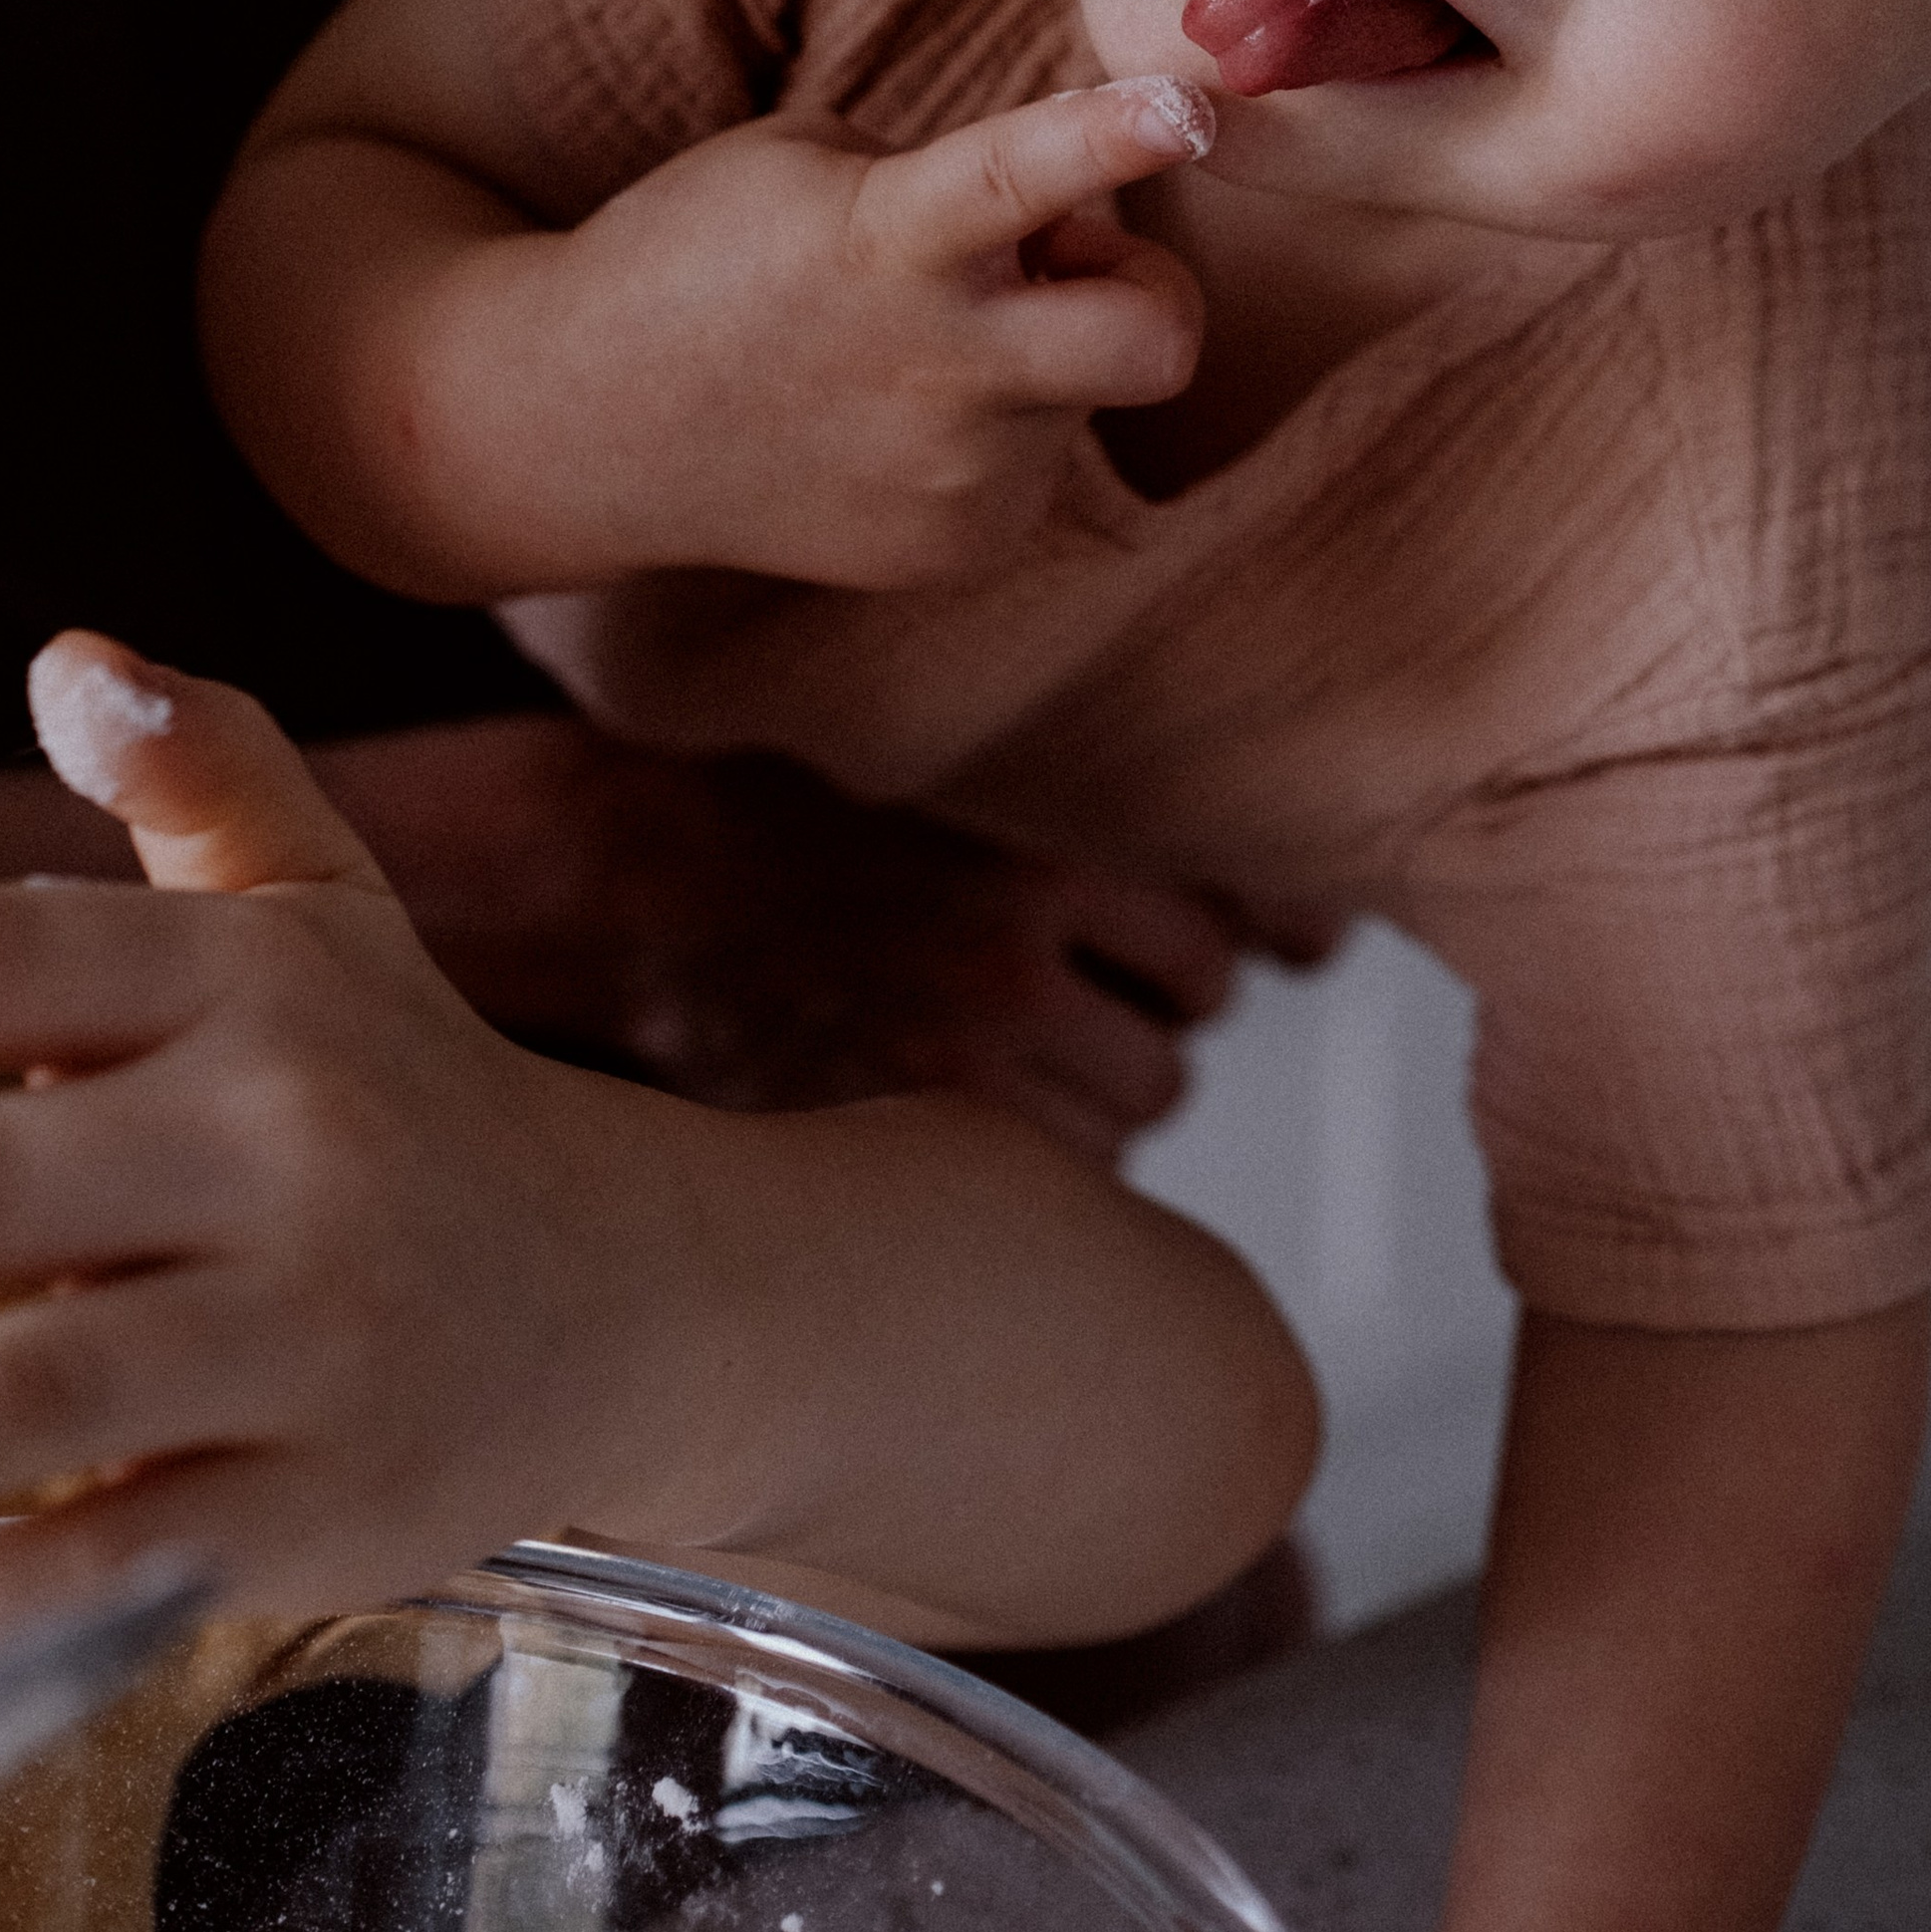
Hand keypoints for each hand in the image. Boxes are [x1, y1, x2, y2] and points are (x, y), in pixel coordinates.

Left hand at [0, 633, 1320, 1658]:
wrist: (636, 1293)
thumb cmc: (405, 1092)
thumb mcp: (323, 913)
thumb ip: (198, 776)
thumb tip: (66, 659)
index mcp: (254, 979)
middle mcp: (286, 1137)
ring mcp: (307, 1329)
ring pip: (14, 1393)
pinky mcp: (317, 1500)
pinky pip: (95, 1570)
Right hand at [327, 719, 1241, 1158]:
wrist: (614, 872)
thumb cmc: (792, 795)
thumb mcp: (969, 757)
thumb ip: (1128, 811)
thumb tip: (1315, 937)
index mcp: (1038, 825)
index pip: (1237, 911)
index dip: (1198, 919)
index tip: (1153, 919)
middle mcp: (1012, 941)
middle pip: (1197, 1007)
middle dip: (1151, 996)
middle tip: (1062, 970)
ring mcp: (955, 1054)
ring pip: (1145, 1099)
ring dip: (1104, 1076)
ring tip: (1005, 1031)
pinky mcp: (905, 1137)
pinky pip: (1069, 1174)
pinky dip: (1045, 1147)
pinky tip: (971, 1098)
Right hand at [388, 73, 1217, 597]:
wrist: (581, 428)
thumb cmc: (704, 257)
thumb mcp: (815, 163)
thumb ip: (961, 181)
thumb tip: (1081, 239)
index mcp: (886, 239)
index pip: (1021, 179)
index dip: (1115, 138)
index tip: (1191, 106)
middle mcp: (936, 369)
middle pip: (1154, 343)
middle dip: (1159, 291)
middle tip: (1080, 260)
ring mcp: (948, 475)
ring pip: (1086, 389)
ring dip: (1043, 347)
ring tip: (920, 336)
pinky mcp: (951, 547)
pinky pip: (1037, 459)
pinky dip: (999, 422)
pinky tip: (894, 412)